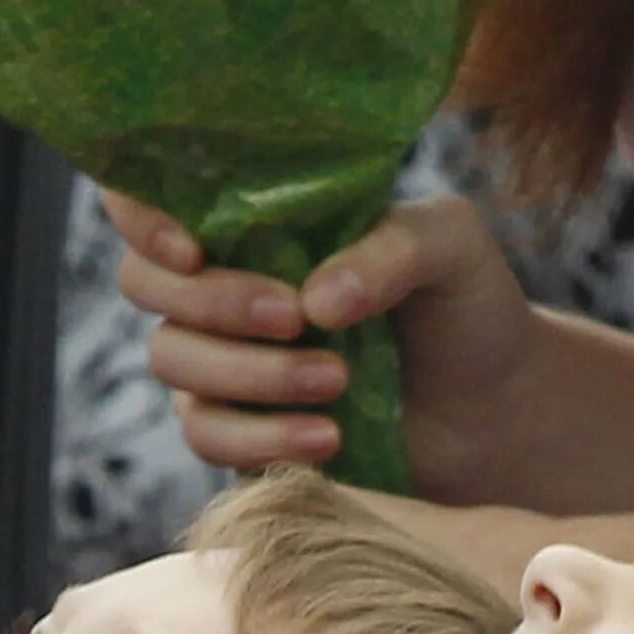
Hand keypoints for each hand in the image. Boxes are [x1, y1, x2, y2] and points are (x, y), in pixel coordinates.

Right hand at [104, 191, 545, 500]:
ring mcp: (220, 356)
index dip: (142, 218)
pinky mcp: (237, 429)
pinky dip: (260, 438)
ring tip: (337, 381)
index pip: (151, 196)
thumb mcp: (449, 246)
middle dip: (214, 302)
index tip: (192, 249)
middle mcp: (221, 278)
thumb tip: (316, 300)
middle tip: (297, 317)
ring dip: (248, 374)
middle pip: (144, 283)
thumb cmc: (463, 304)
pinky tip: (329, 437)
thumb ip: (391, 248)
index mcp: (254, 213)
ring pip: (172, 360)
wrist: (490, 407)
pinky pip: (205, 433)